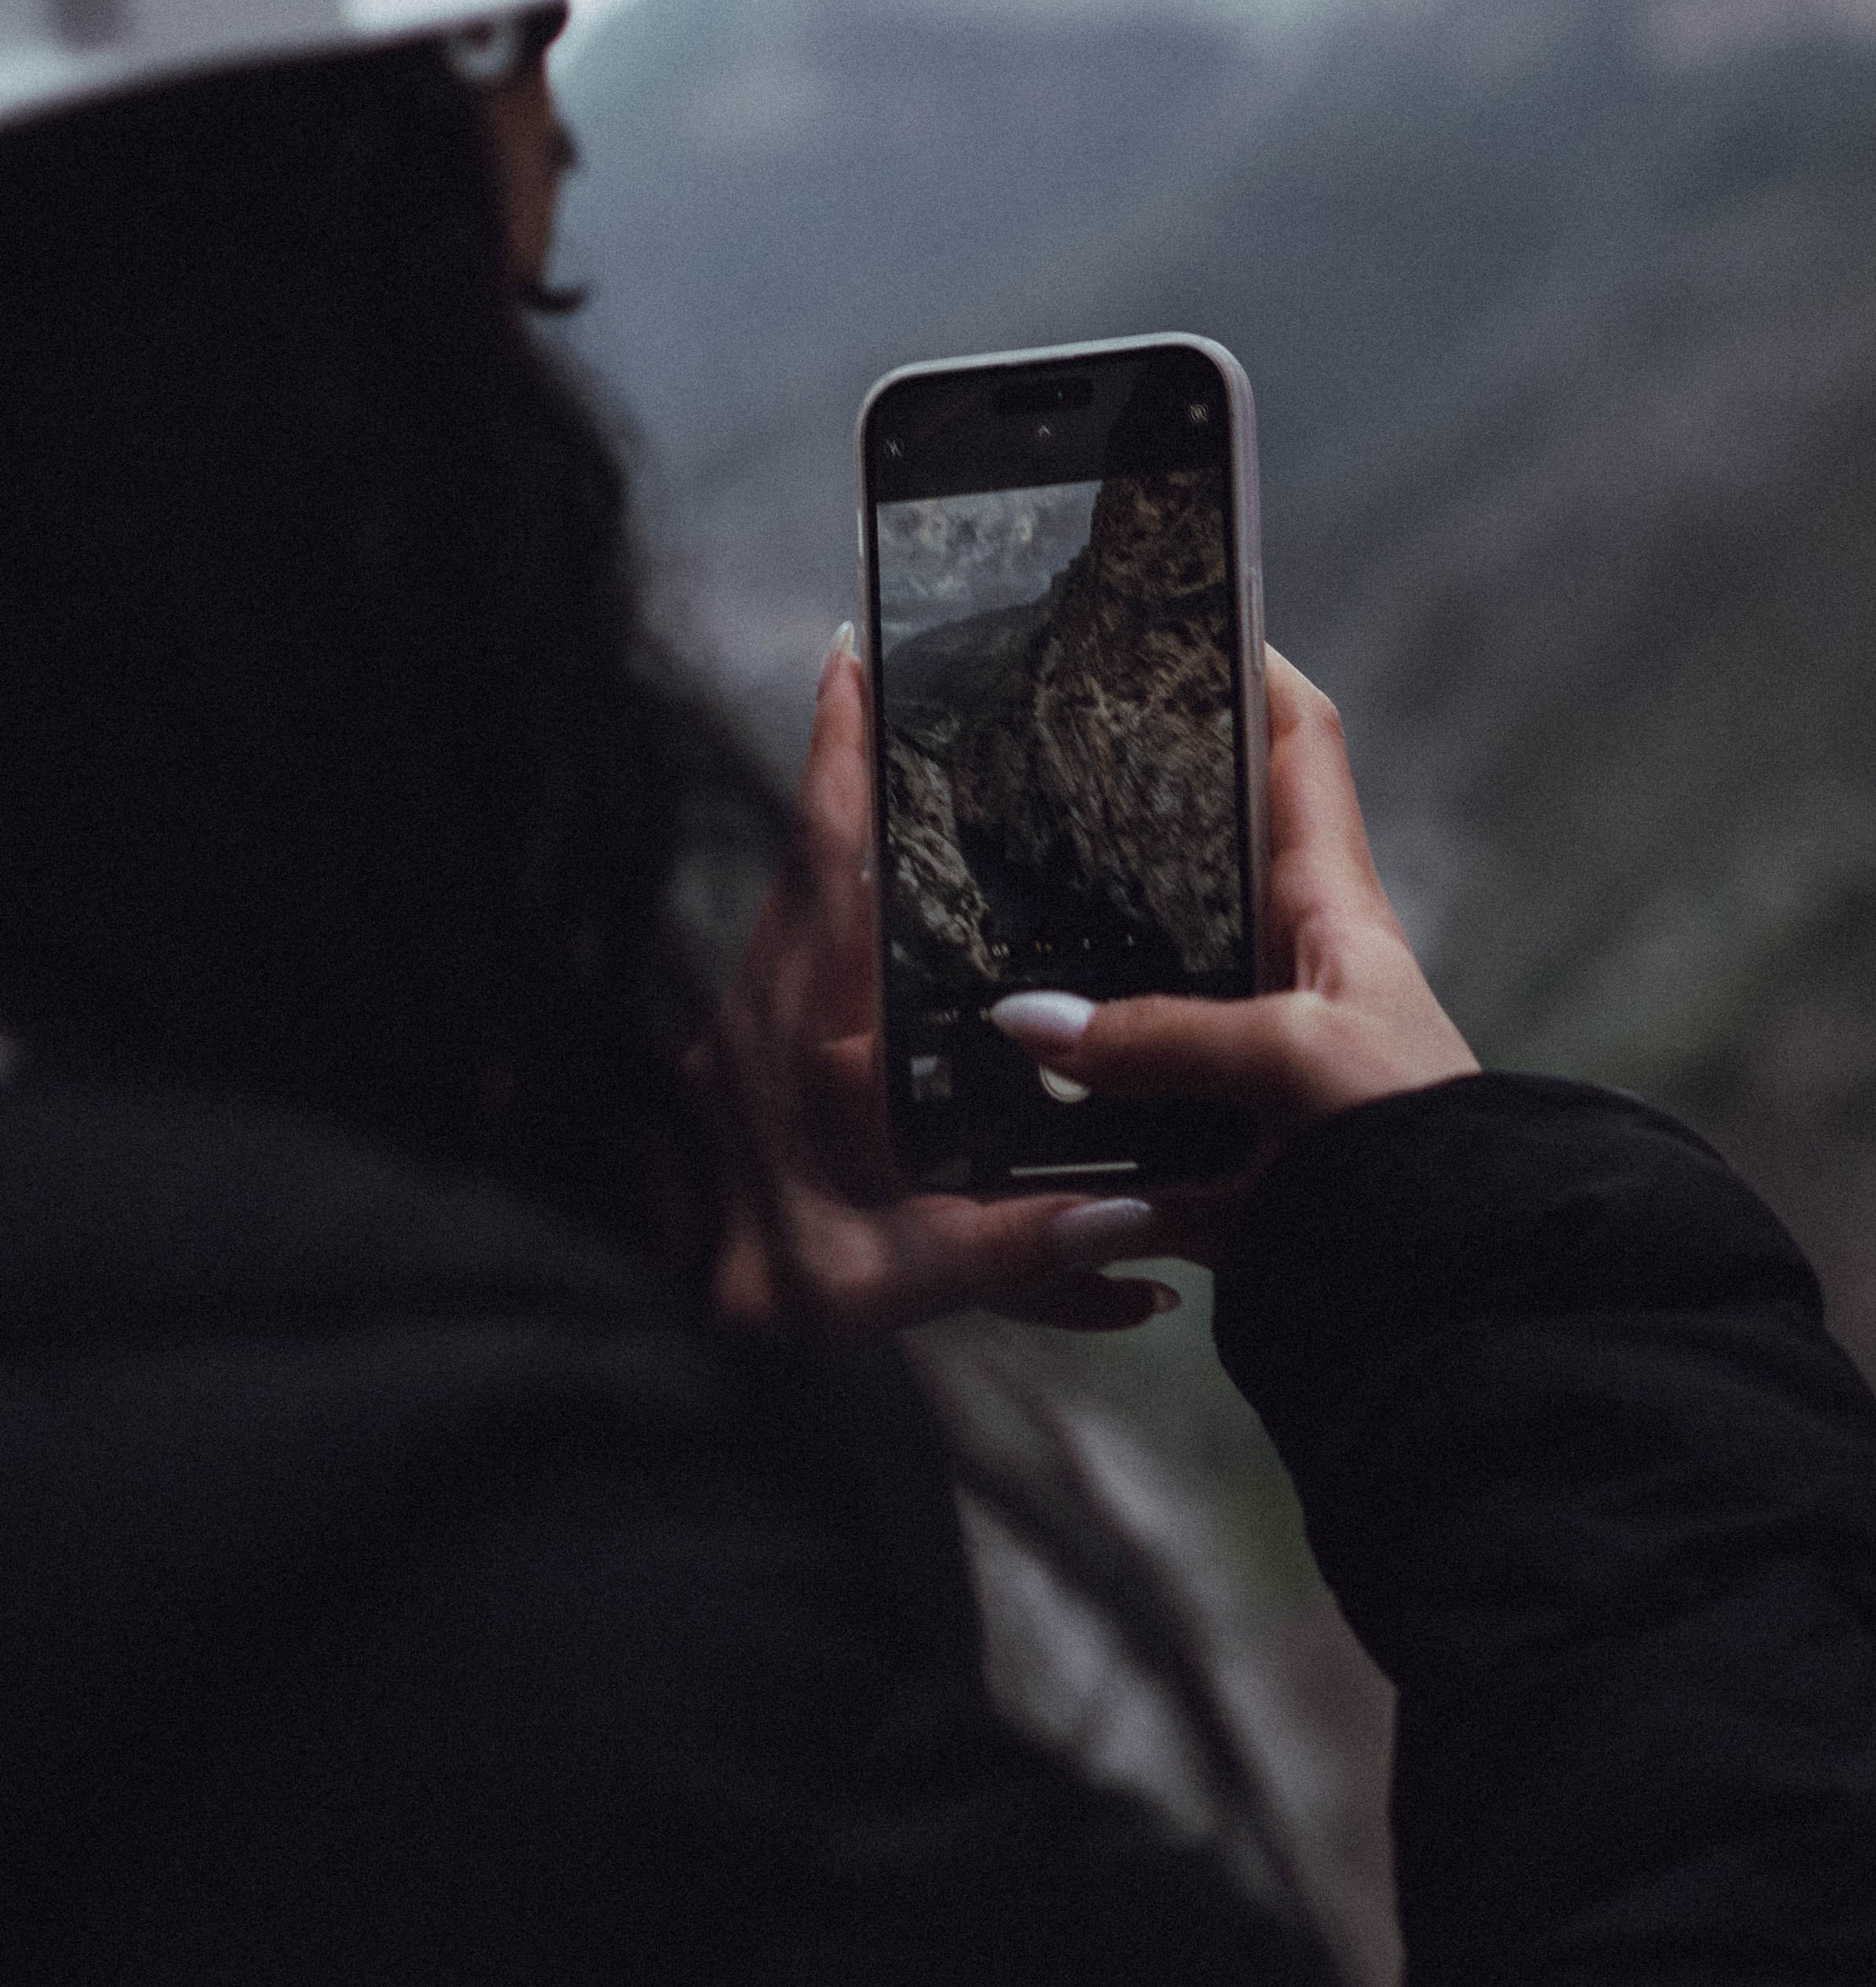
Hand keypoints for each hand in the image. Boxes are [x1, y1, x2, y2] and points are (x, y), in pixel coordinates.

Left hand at [685, 634, 1178, 1337]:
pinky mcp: (732, 1067)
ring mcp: (740, 1035)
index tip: (850, 660)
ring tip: (901, 780)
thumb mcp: (888, 1286)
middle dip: (852, 773)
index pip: (827, 868)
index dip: (841, 761)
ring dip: (840, 842)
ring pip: (797, 911)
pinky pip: (789, 966)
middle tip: (897, 687)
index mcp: (807, 1042)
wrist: (625, 1326)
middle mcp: (768, 1016)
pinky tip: (873, 930)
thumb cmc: (743, 1298)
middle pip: (812, 864)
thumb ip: (1017, 1252)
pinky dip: (829, 919)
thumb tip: (1139, 1211)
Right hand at [987, 650, 1476, 1266]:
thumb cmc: (1424, 1147)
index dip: (1253, 669)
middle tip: (1025, 768)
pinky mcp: (1223, 1161)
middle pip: (1197, 860)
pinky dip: (1068, 1132)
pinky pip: (1124, 1129)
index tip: (1186, 610)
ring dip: (1077, 986)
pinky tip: (993, 1119)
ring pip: (1143, 996)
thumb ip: (1160, 1037)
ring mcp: (1252, 1065)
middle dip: (1120, 817)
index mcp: (1334, 908)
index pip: (1301, 747)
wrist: (1464, 1296)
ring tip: (973, 929)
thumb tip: (1025, 1022)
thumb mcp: (1298, 1058)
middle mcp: (1291, 972)